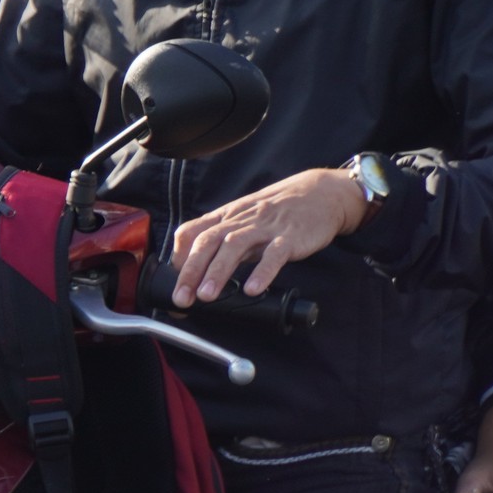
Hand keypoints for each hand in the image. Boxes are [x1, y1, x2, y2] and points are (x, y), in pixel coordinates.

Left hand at [166, 167, 366, 303]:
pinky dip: (262, 272)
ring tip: (207, 296)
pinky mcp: (290, 237)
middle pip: (208, 241)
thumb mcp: (243, 220)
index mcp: (226, 216)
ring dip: (218, 272)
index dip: (180, 255)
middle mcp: (240, 220)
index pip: (192, 231)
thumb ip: (223, 240)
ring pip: (234, 246)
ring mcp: (265, 227)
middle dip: (191, 271)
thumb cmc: (277, 211)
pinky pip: (274, 254)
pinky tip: (253, 290)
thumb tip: (199, 268)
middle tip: (182, 298)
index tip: (173, 280)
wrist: (319, 194)